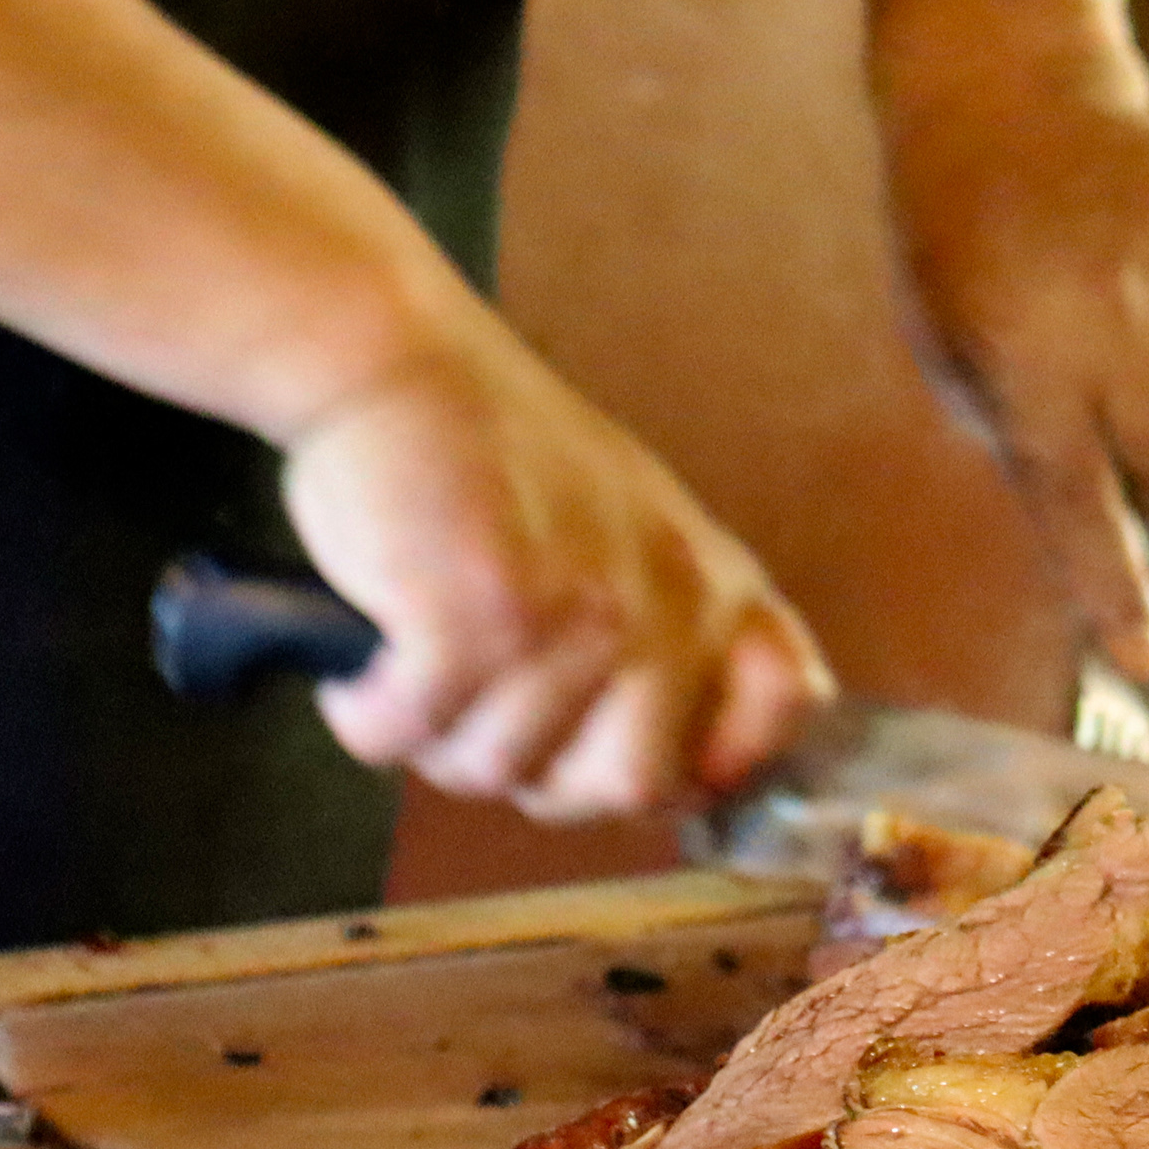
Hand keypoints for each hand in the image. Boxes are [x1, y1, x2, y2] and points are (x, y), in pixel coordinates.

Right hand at [277, 305, 831, 819]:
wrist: (391, 360)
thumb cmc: (492, 455)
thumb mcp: (635, 531)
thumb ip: (675, 635)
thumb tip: (692, 785)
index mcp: (713, 581)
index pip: (786, 704)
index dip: (711, 761)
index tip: (624, 754)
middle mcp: (663, 600)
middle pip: (624, 788)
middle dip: (542, 781)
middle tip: (484, 724)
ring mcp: (572, 612)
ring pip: (503, 769)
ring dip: (439, 745)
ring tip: (412, 675)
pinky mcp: (471, 617)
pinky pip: (415, 735)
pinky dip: (371, 722)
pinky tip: (362, 680)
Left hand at [877, 50, 1148, 681]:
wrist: (1011, 93)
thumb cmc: (963, 254)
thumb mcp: (958, 356)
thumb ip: (1030, 448)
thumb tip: (1113, 546)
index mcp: (1032, 362)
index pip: (1081, 504)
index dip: (1115, 589)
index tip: (1147, 660)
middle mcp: (1120, 322)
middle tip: (1108, 430)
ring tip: (1132, 350)